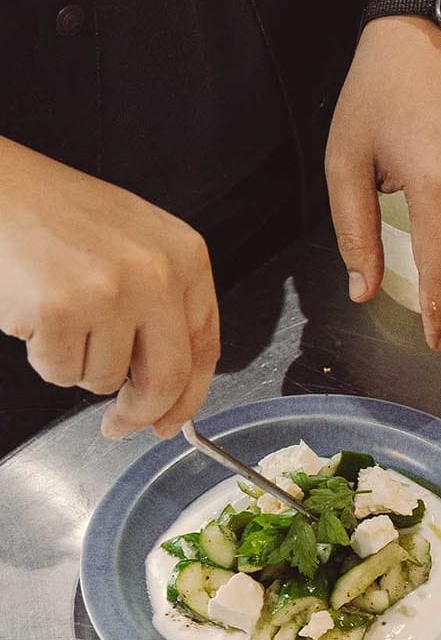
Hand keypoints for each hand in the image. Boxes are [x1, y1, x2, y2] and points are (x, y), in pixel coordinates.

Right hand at [0, 138, 219, 437]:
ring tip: (60, 318)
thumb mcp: (136, 245)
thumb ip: (163, 305)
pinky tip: (36, 316)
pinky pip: (61, 371)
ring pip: (105, 378)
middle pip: (166, 378)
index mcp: (184, 255)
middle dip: (140, 412)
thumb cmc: (58, 215)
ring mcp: (109, 292)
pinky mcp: (60, 310)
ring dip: (79, 366)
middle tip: (118, 424)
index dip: (189, 396)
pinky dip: (45, 358)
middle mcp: (156, 273)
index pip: (205, 347)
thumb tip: (170, 388)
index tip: (170, 421)